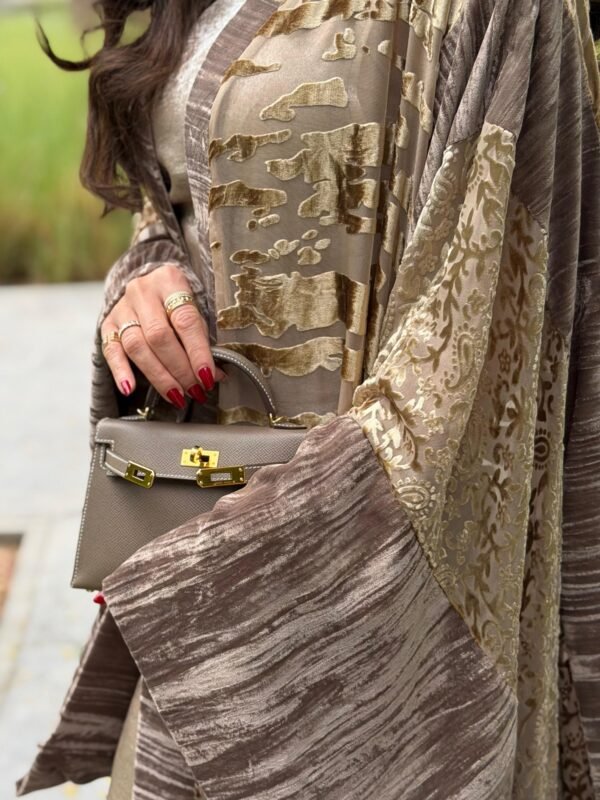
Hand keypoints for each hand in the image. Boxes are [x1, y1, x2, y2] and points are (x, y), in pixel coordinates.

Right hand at [100, 264, 222, 407]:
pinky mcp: (107, 324)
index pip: (185, 320)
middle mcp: (142, 291)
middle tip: (194, 390)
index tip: (208, 376)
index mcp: (170, 281)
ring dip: (158, 376)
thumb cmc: (178, 302)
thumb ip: (202, 340)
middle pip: (159, 336)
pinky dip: (121, 371)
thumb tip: (214, 376)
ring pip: (136, 346)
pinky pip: (111, 350)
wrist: (149, 285)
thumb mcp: (195, 309)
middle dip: (179, 369)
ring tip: (176, 395)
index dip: (197, 352)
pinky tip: (130, 388)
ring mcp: (122, 307)